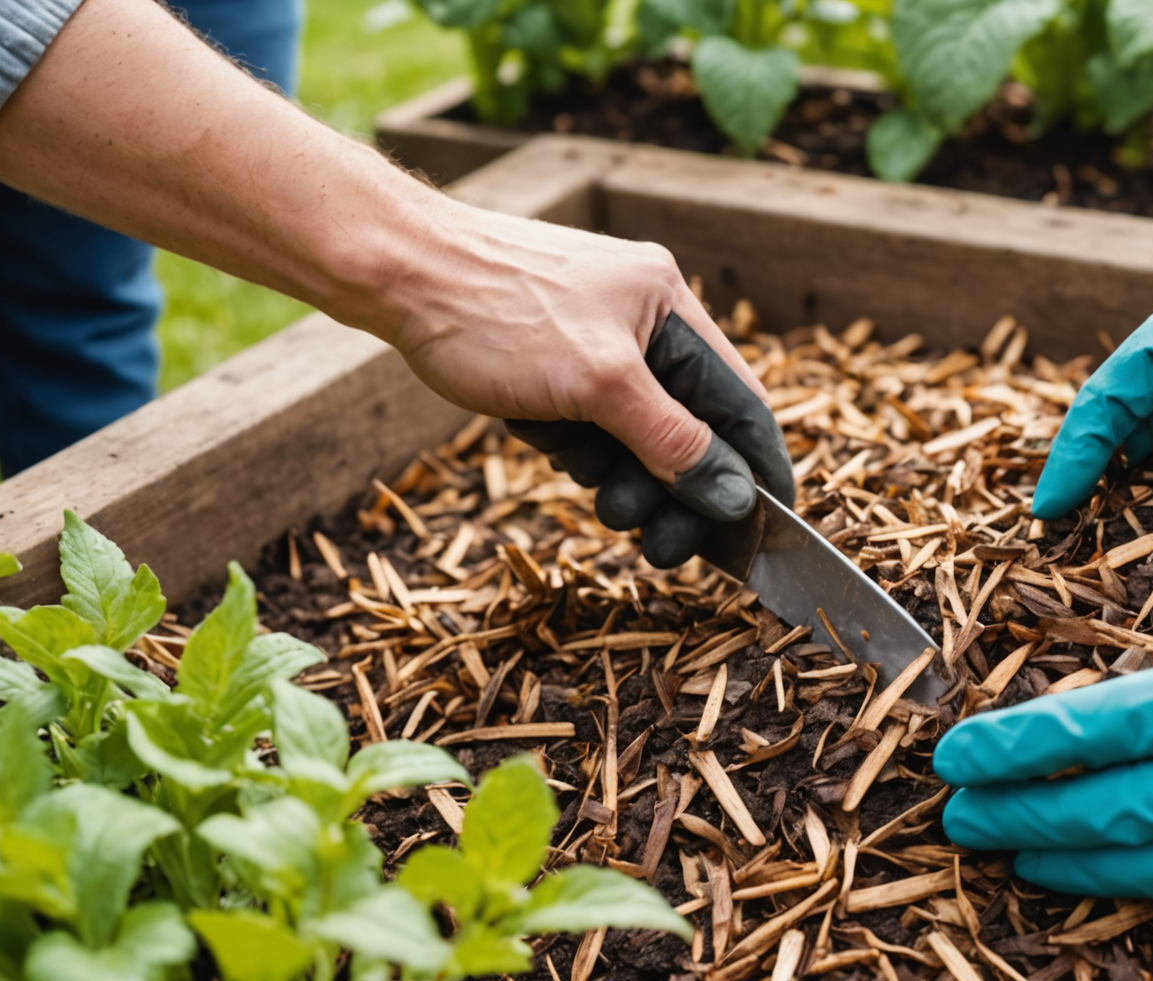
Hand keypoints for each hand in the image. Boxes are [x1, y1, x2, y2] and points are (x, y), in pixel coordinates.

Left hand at [505, 316, 796, 566]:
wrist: (390, 270)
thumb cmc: (491, 310)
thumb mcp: (597, 386)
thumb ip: (673, 441)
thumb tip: (735, 494)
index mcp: (671, 307)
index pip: (744, 406)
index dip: (756, 473)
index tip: (762, 534)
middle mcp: (645, 318)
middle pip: (691, 430)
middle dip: (670, 487)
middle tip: (653, 538)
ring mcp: (598, 336)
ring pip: (636, 434)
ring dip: (614, 470)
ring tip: (575, 465)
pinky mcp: (556, 356)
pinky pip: (591, 422)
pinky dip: (574, 444)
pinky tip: (540, 433)